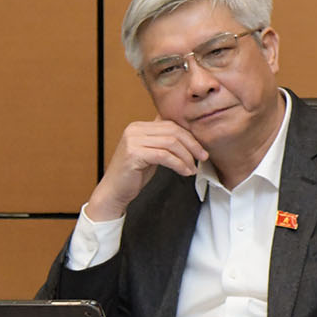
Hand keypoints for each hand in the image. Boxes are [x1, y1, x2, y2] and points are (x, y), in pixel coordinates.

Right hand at [86, 117, 208, 219]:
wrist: (113, 192)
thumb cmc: (134, 174)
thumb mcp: (151, 152)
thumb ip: (163, 140)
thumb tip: (190, 134)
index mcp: (139, 126)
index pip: (171, 124)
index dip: (190, 135)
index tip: (201, 148)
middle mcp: (134, 129)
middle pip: (173, 131)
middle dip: (192, 145)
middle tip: (203, 157)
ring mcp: (132, 140)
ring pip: (171, 143)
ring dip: (187, 157)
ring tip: (193, 168)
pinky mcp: (134, 154)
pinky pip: (164, 156)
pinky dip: (178, 164)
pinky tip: (185, 172)